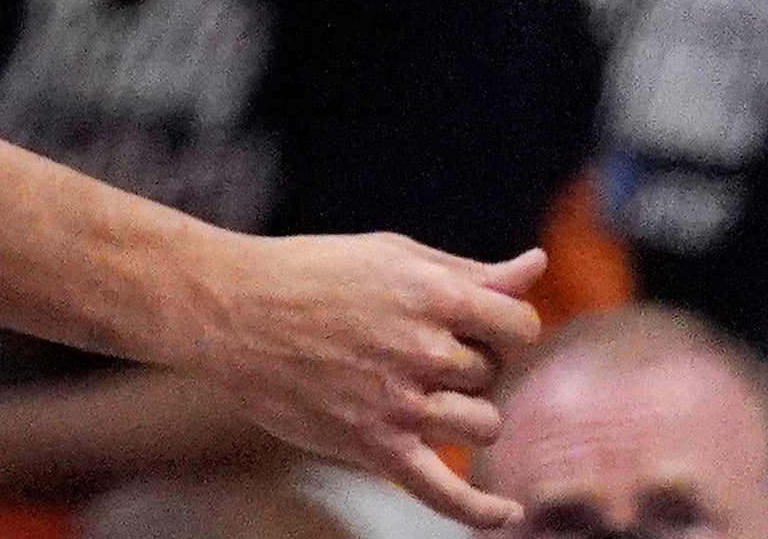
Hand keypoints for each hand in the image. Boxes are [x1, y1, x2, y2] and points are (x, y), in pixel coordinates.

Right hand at [190, 232, 547, 530]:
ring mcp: (400, 403)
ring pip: (483, 426)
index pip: (520, 326)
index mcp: (433, 295)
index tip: (479, 329)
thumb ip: (469, 271)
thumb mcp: (393, 255)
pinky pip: (445, 493)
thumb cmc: (313, 273)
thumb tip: (535, 266)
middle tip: (418, 351)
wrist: (232, 310)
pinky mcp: (373, 446)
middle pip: (493, 375)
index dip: (506, 328)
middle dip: (471, 366)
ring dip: (467, 414)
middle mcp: (424, 350)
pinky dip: (481, 512)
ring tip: (426, 396)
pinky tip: (507, 516)